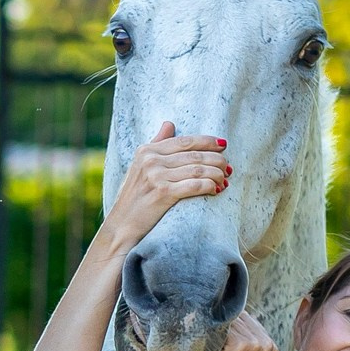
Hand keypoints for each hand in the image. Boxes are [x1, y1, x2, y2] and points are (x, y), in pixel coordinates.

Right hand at [99, 122, 229, 253]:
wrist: (121, 227)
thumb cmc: (133, 198)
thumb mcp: (139, 166)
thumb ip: (156, 144)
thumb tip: (169, 124)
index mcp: (146, 150)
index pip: (184, 141)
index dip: (207, 142)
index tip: (223, 145)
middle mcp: (151, 160)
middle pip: (194, 155)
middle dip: (216, 160)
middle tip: (228, 168)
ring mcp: (156, 176)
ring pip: (198, 169)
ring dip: (216, 174)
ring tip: (225, 179)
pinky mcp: (163, 193)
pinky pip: (195, 185)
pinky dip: (209, 186)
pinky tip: (216, 189)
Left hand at [200, 312, 277, 350]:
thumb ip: (247, 342)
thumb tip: (233, 319)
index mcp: (271, 346)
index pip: (249, 320)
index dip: (232, 326)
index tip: (221, 337)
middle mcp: (266, 343)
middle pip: (240, 318)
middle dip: (225, 326)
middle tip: (214, 342)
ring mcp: (254, 343)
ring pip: (230, 322)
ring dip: (217, 330)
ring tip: (212, 348)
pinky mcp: (238, 345)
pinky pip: (221, 329)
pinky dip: (212, 336)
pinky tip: (208, 350)